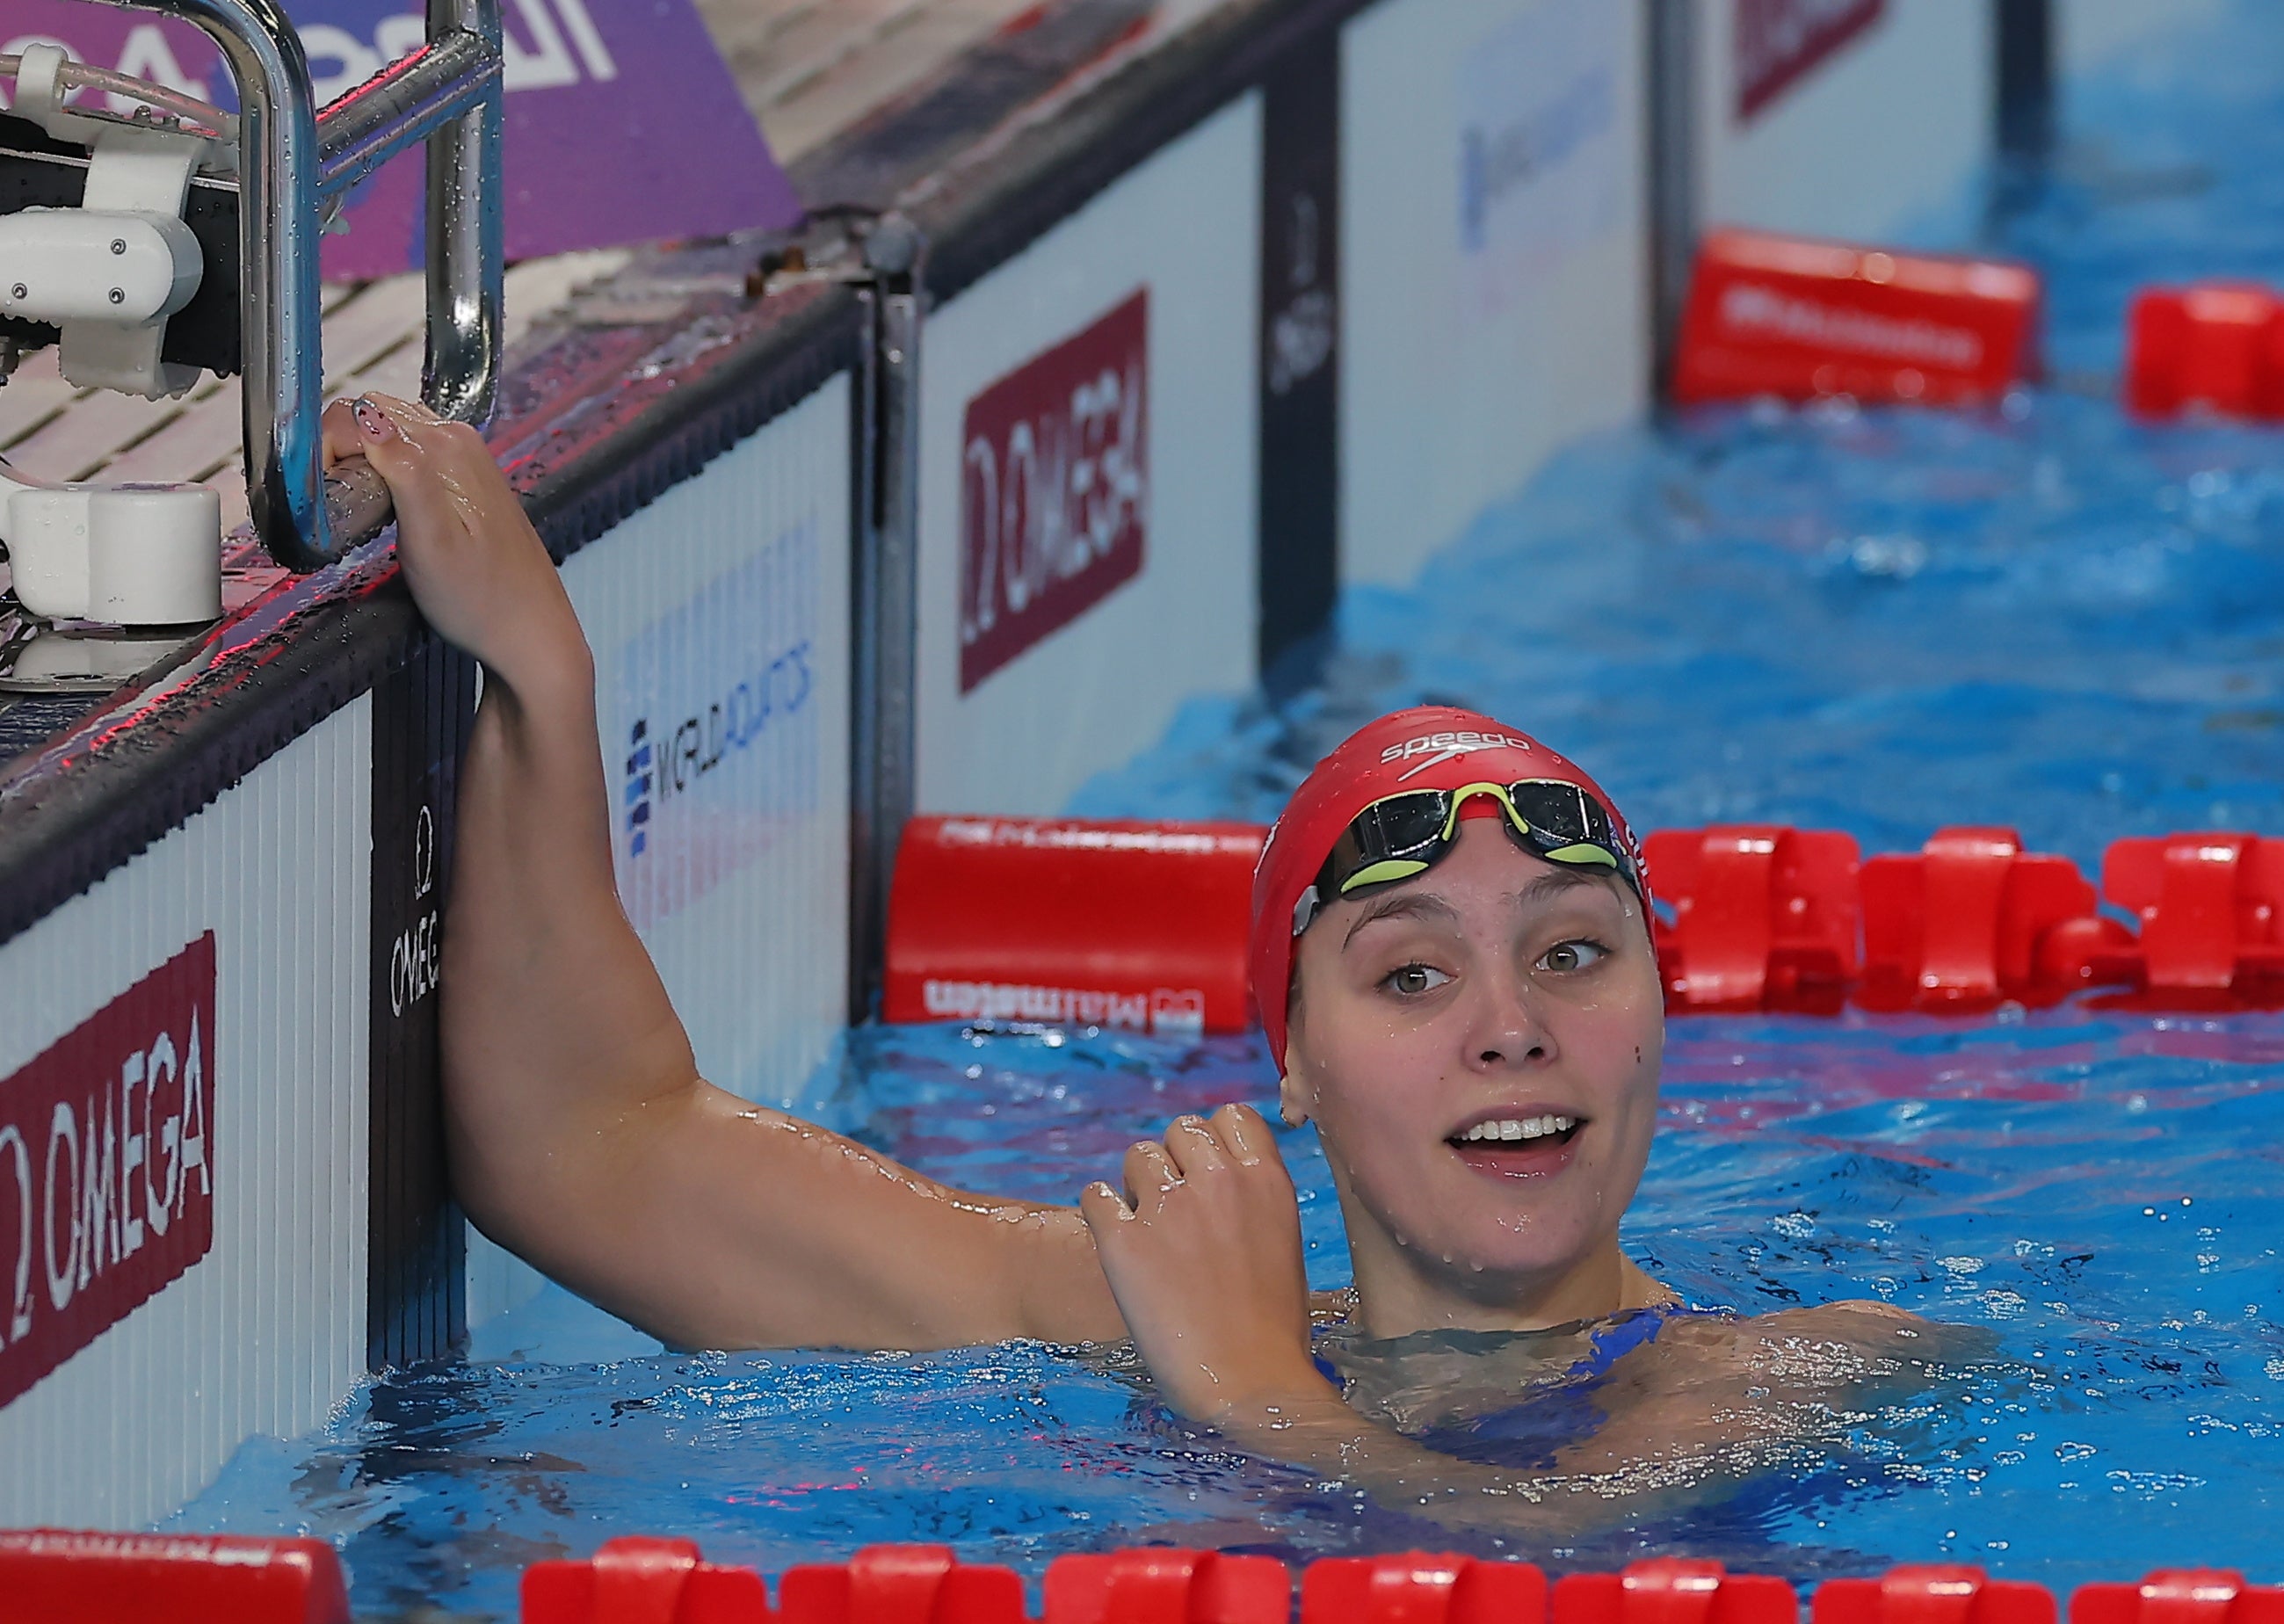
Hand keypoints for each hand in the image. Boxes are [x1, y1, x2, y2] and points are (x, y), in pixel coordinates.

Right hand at [321, 393, 588, 695]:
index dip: (325, 446)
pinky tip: (387, 504)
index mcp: (445, 446)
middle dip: (340, 446)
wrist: (529, 630)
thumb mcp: (431, 540)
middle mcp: (458, 439)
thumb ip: (403, 473)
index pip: (357, 412)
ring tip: (360, 505)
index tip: (322, 491)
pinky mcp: (467, 476)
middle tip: (338, 500)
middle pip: (372, 412)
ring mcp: (466, 456)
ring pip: (390, 428)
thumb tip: (368, 418)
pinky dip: (386, 464)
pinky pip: (411, 449)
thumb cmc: (479, 598)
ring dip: (361, 454)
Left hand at [1078, 1104, 1332, 1422]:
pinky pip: (1095, 1195)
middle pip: (1180, 1129)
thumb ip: (1251, 1198)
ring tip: (1147, 1229)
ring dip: (1137, 1185)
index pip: (1230, 1116)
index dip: (1215, 1139)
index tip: (1208, 1170)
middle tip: (1174, 1207)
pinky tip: (1117, 1241)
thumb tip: (1217, 1173)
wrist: (1247, 1385)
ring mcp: (1168, 1208)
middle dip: (1174, 1161)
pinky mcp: (1123, 1241)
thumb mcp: (1282, 1241)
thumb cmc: (1273, 1329)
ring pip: (1136, 1156)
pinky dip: (1101, 1213)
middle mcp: (1218, 1180)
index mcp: (1266, 1180)